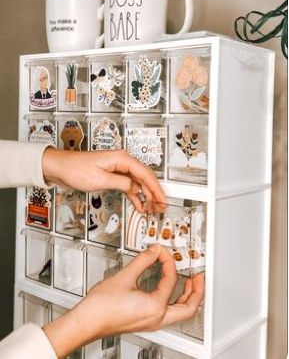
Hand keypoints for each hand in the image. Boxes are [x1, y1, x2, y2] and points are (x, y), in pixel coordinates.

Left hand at [42, 148, 165, 211]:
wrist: (60, 167)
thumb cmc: (75, 169)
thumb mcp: (100, 180)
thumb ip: (122, 184)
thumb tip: (135, 189)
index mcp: (122, 159)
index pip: (146, 174)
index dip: (156, 189)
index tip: (163, 200)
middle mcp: (122, 162)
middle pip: (145, 178)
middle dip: (154, 193)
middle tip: (161, 207)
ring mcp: (117, 169)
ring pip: (138, 183)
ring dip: (146, 196)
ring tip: (152, 208)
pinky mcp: (112, 176)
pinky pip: (129, 185)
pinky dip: (135, 195)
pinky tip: (139, 205)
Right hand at [43, 245, 203, 357]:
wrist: (87, 321)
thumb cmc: (101, 307)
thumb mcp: (125, 276)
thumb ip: (143, 260)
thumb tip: (154, 250)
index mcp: (155, 307)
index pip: (171, 280)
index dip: (169, 261)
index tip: (163, 251)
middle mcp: (156, 318)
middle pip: (188, 307)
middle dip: (197, 290)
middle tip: (199, 275)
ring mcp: (151, 321)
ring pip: (180, 312)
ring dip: (187, 296)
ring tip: (189, 282)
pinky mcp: (145, 321)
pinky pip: (168, 312)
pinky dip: (174, 300)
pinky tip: (168, 290)